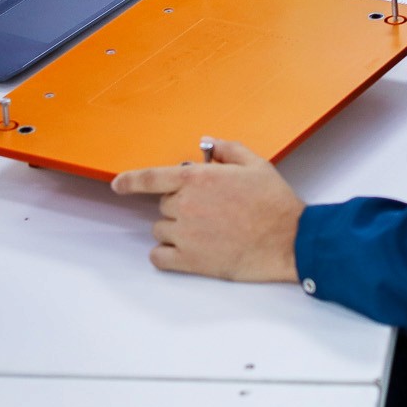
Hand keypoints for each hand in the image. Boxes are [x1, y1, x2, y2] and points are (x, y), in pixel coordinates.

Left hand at [111, 139, 304, 281]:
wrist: (289, 240)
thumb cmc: (274, 203)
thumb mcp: (255, 164)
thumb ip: (227, 150)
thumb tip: (209, 145)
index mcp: (197, 179)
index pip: (150, 178)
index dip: (130, 181)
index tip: (118, 185)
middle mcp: (185, 205)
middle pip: (164, 204)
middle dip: (182, 205)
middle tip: (211, 210)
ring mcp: (186, 234)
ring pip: (161, 230)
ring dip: (176, 229)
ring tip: (207, 232)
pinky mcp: (191, 261)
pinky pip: (159, 257)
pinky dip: (166, 254)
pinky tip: (184, 251)